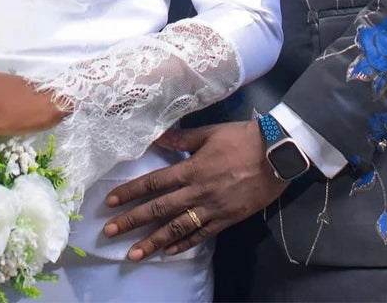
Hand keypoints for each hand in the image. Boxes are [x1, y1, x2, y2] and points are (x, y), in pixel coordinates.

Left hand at [102, 121, 287, 259]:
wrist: (276, 154)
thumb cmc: (241, 138)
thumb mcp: (209, 132)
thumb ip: (181, 138)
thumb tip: (156, 136)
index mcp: (191, 168)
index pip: (154, 183)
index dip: (130, 192)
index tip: (110, 202)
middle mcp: (197, 192)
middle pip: (159, 209)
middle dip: (132, 221)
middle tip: (109, 232)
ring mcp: (212, 208)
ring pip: (177, 228)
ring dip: (152, 242)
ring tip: (133, 254)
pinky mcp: (227, 219)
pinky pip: (202, 235)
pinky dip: (184, 245)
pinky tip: (168, 252)